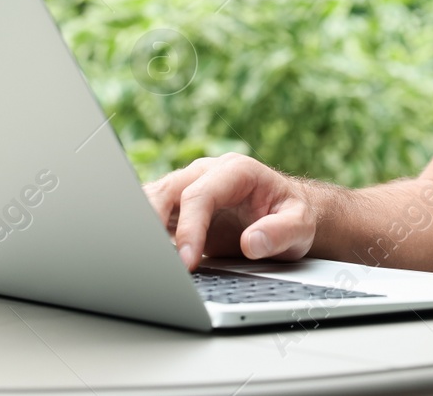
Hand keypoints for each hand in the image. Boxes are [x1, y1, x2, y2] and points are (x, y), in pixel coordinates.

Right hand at [142, 154, 316, 270]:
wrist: (287, 212)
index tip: (187, 261)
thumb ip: (281, 232)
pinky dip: (143, 229)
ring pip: (154, 197)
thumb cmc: (292, 215)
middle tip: (148, 258)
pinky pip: (154, 213)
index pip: (201, 194)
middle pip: (169, 190)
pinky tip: (136, 250)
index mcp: (236, 171)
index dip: (190, 228)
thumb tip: (252, 243)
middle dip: (152, 221)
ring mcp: (191, 186)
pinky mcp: (181, 206)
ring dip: (141, 222)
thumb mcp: (300, 225)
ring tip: (133, 252)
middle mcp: (208, 173)